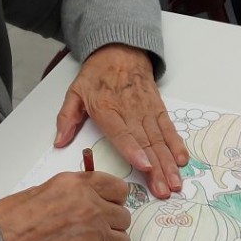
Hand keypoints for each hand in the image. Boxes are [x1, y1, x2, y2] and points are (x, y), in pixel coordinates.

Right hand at [0, 172, 130, 240]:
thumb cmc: (9, 223)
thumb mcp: (41, 191)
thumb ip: (69, 194)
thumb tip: (83, 201)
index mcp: (78, 186)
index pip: (118, 188)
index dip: (116, 198)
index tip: (113, 203)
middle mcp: (91, 208)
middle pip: (123, 216)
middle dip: (112, 223)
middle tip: (97, 227)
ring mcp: (93, 236)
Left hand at [54, 44, 187, 198]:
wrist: (120, 50)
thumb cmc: (96, 75)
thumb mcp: (75, 92)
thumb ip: (66, 118)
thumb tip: (58, 141)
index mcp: (107, 109)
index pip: (122, 133)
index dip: (133, 150)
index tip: (144, 166)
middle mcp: (130, 111)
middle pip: (145, 143)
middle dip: (157, 168)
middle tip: (164, 190)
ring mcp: (146, 110)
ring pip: (160, 139)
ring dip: (169, 163)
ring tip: (175, 182)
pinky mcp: (158, 108)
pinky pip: (168, 128)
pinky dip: (176, 144)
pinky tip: (182, 160)